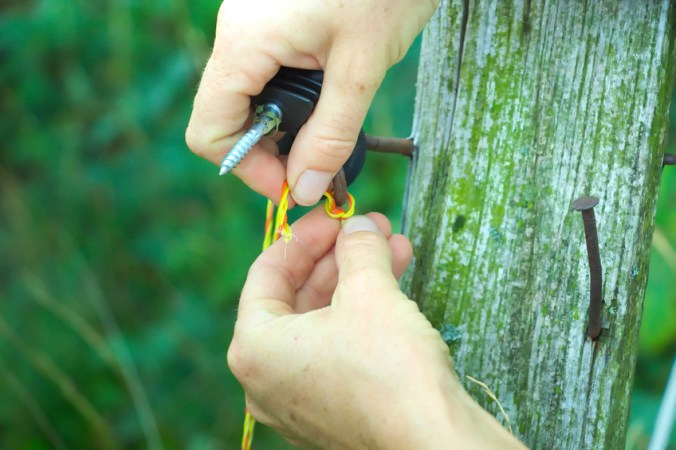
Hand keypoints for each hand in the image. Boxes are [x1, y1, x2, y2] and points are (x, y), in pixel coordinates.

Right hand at [186, 0, 438, 204]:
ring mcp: (253, 22)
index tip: (294, 185)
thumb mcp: (360, 69)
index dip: (248, 169)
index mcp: (243, 43)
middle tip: (320, 162)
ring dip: (284, 125)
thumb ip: (331, 135)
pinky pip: (267, 72)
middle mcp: (236, 32)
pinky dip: (292, 97)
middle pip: (227, 116)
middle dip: (269, 150)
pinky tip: (329, 97)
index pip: (209, 130)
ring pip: (248, 96)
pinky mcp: (275, 18)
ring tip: (331, 129)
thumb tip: (303, 189)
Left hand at [227, 209, 525, 448]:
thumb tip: (357, 225)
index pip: (267, 272)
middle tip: (368, 228)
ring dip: (356, 280)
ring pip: (322, 321)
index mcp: (254, 347)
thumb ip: (356, 248)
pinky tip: (394, 283)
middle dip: (337, 257)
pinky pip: (336, 348)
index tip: (335, 216)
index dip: (305, 236)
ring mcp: (298, 399)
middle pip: (296, 296)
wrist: (433, 442)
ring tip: (393, 247)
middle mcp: (267, 378)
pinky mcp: (331, 411)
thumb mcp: (369, 291)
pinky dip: (361, 314)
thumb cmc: (390, 368)